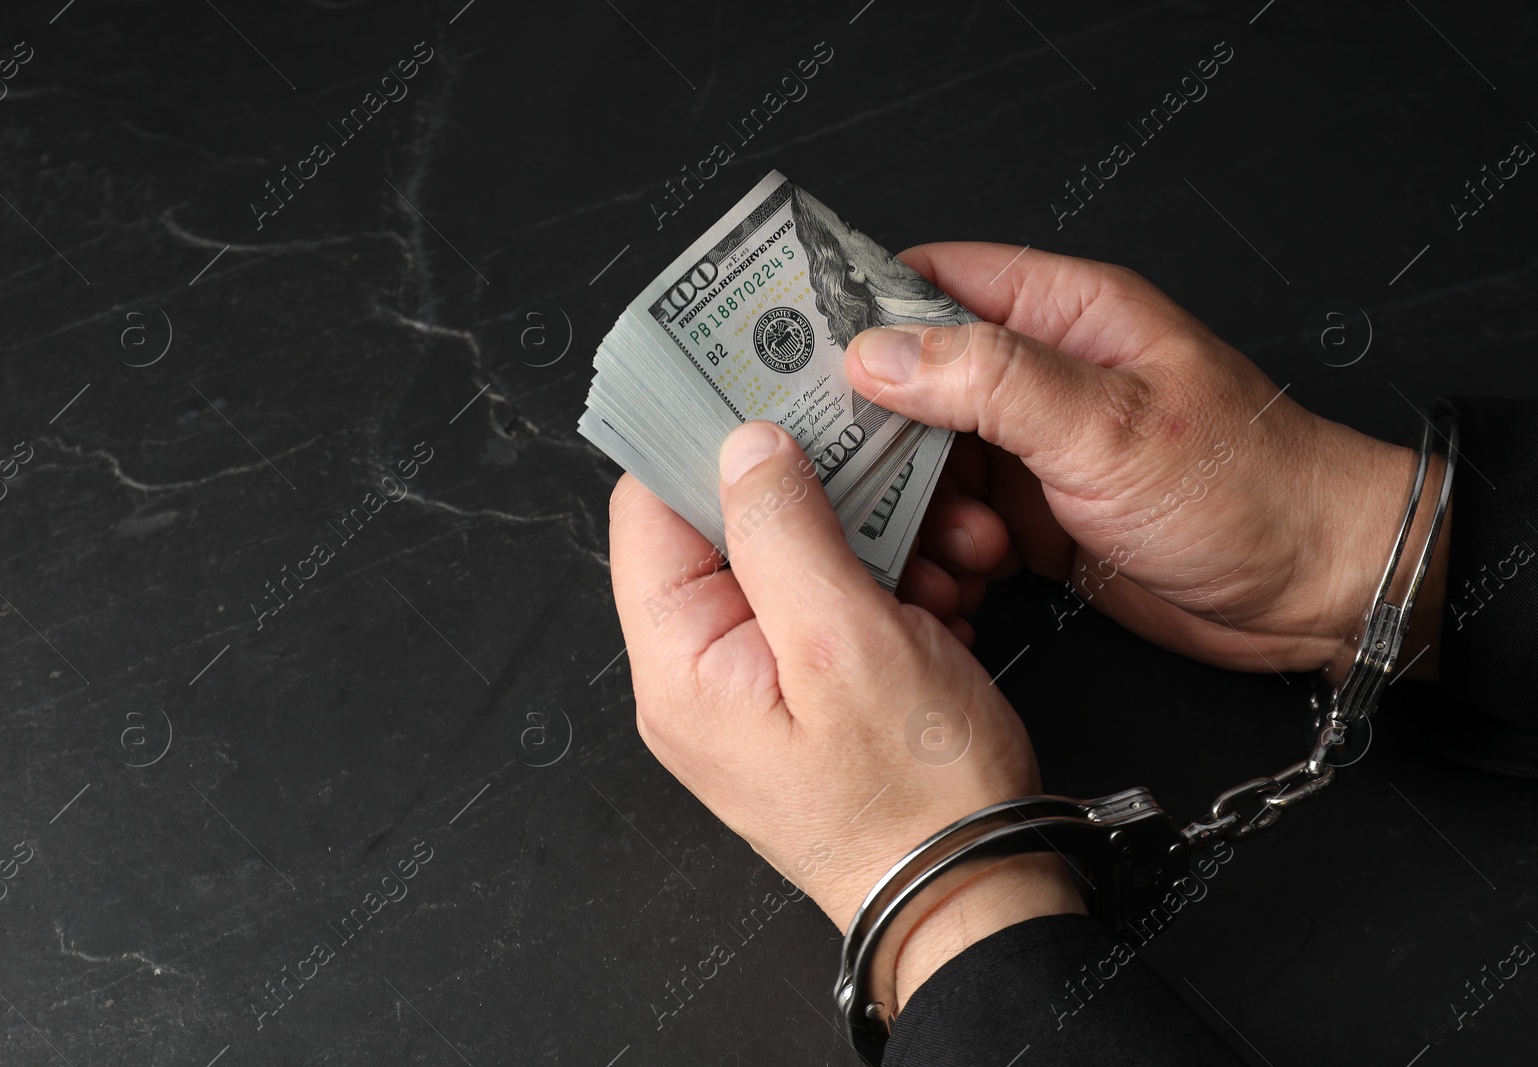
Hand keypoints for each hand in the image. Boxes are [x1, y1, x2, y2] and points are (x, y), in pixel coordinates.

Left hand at [609, 420, 1083, 1007]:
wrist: (973, 898)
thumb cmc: (915, 799)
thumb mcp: (848, 643)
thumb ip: (785, 532)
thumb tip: (743, 443)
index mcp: (680, 665)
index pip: (651, 510)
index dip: (705, 440)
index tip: (767, 387)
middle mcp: (699, 676)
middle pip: (730, 530)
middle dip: (822, 498)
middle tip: (893, 480)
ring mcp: (753, 686)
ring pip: (795, 563)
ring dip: (873, 544)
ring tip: (944, 560)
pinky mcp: (805, 694)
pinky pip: (830, 608)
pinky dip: (887, 589)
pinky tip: (941, 602)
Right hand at [851, 242, 1448, 678]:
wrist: (1314, 589)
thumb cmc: (1248, 486)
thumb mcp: (1110, 422)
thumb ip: (989, 380)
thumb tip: (878, 351)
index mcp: (1063, 313)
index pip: (933, 278)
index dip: (861, 307)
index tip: (795, 351)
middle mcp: (1040, 373)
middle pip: (912, 378)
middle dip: (875, 431)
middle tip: (838, 473)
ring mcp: (1033, 446)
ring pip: (924, 459)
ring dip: (913, 506)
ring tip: (948, 544)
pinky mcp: (1034, 513)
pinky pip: (953, 519)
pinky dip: (942, 548)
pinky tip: (961, 574)